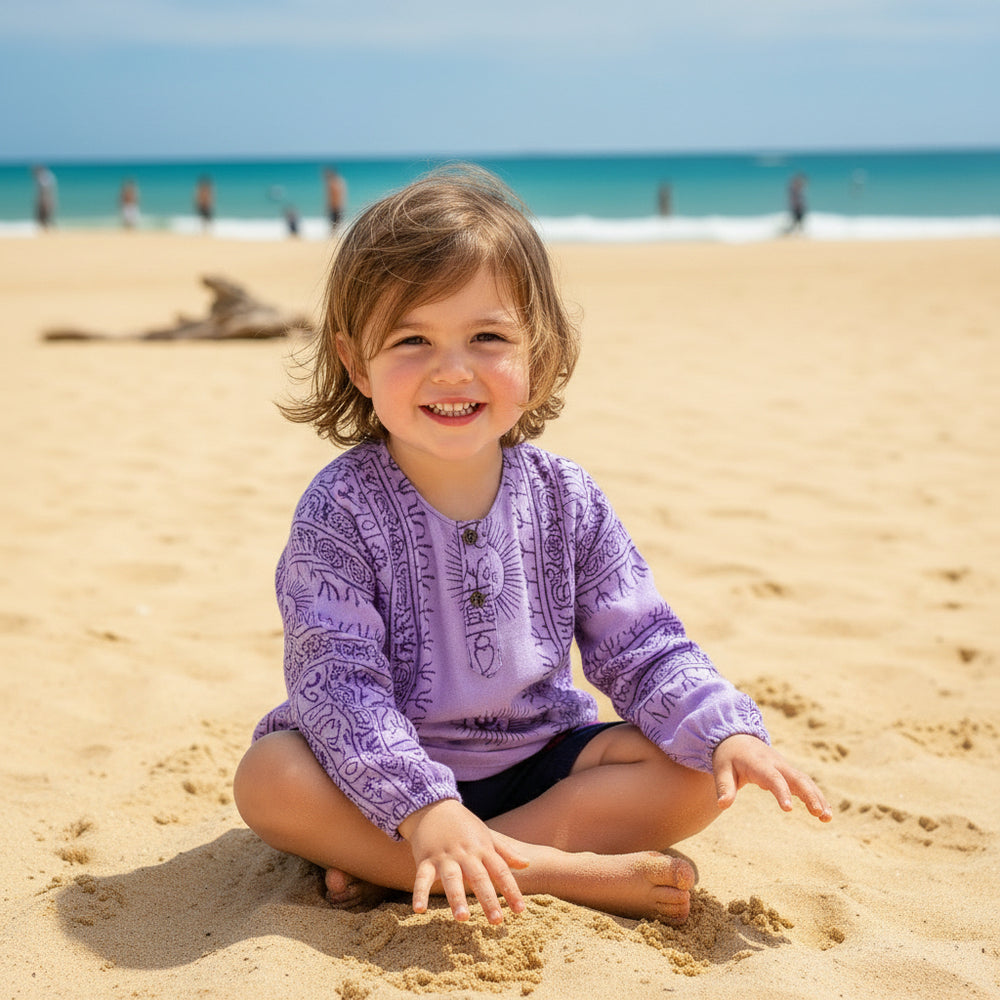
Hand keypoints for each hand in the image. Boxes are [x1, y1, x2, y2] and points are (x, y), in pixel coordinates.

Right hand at [398, 799, 528, 923]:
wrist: (433, 807)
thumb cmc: (464, 825)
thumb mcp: (486, 835)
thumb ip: (505, 851)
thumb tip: (527, 864)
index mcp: (482, 849)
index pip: (500, 871)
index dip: (511, 890)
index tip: (520, 910)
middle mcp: (465, 854)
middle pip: (479, 878)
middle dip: (488, 899)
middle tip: (497, 921)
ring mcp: (445, 857)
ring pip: (452, 879)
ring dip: (457, 898)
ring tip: (462, 918)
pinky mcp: (425, 859)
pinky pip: (422, 878)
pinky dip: (419, 893)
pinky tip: (419, 910)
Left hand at [712, 734, 831, 821]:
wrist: (736, 738)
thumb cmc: (728, 757)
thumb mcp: (721, 769)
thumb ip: (724, 787)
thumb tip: (722, 806)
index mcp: (759, 763)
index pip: (773, 778)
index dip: (782, 792)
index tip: (789, 809)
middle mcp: (776, 763)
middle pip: (797, 778)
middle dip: (809, 794)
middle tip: (819, 813)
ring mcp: (784, 766)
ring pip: (805, 781)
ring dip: (817, 797)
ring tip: (827, 817)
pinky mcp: (788, 772)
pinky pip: (805, 783)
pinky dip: (816, 796)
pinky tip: (824, 813)